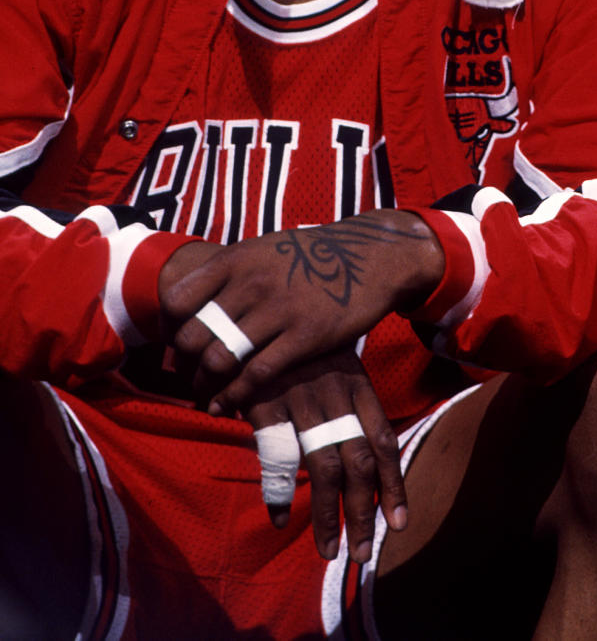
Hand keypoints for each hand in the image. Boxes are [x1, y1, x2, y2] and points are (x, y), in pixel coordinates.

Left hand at [162, 211, 443, 411]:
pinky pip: (256, 376)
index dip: (168, 327)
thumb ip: (231, 272)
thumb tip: (191, 299)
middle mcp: (251, 283)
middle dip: (183, 364)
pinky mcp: (304, 337)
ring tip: (205, 394)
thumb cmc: (312, 255)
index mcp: (236, 259)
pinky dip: (235, 397)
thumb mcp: (265, 249)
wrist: (370, 256)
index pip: (178, 299)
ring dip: (205, 385)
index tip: (173, 342)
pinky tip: (227, 406)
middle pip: (194, 336)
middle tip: (186, 377)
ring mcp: (278, 310)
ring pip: (220, 359)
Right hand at [246, 349, 406, 563]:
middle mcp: (335, 392)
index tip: (400, 522)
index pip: (383, 440)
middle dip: (365, 512)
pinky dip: (278, 492)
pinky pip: (277, 456)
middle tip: (363, 554)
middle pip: (359, 462)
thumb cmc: (302, 341)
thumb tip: (371, 455)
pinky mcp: (266, 400)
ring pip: (324, 466)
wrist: (261, 303)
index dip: (393, 484)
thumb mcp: (336, 361)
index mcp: (356, 382)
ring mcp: (302, 397)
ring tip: (330, 550)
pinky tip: (280, 520)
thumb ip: (350, 403)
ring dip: (327, 515)